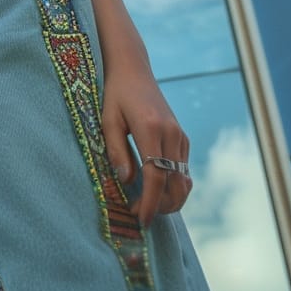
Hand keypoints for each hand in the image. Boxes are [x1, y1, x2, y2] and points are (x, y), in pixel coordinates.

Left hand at [101, 57, 191, 228]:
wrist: (134, 71)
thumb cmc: (115, 94)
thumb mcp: (107, 120)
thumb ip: (116, 151)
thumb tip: (126, 181)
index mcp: (151, 129)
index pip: (156, 176)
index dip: (150, 202)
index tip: (141, 219)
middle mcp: (172, 134)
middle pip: (175, 184)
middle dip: (160, 206)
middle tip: (138, 214)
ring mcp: (180, 136)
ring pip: (183, 180)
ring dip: (169, 200)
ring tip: (146, 206)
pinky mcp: (182, 138)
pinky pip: (183, 170)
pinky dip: (173, 186)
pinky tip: (154, 190)